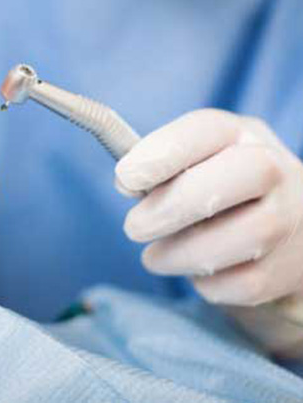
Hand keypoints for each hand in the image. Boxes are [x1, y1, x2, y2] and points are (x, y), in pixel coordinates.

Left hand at [116, 109, 302, 306]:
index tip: (125, 176)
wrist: (283, 230)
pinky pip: (245, 283)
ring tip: (154, 256)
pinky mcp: (291, 268)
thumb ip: (158, 167)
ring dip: (183, 253)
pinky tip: (194, 272)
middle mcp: (277, 169)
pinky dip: (208, 284)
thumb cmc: (219, 188)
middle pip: (240, 175)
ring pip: (245, 236)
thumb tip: (127, 182)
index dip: (164, 151)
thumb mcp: (193, 162)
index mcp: (241, 134)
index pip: (209, 128)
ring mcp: (293, 218)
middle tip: (133, 227)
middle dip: (173, 206)